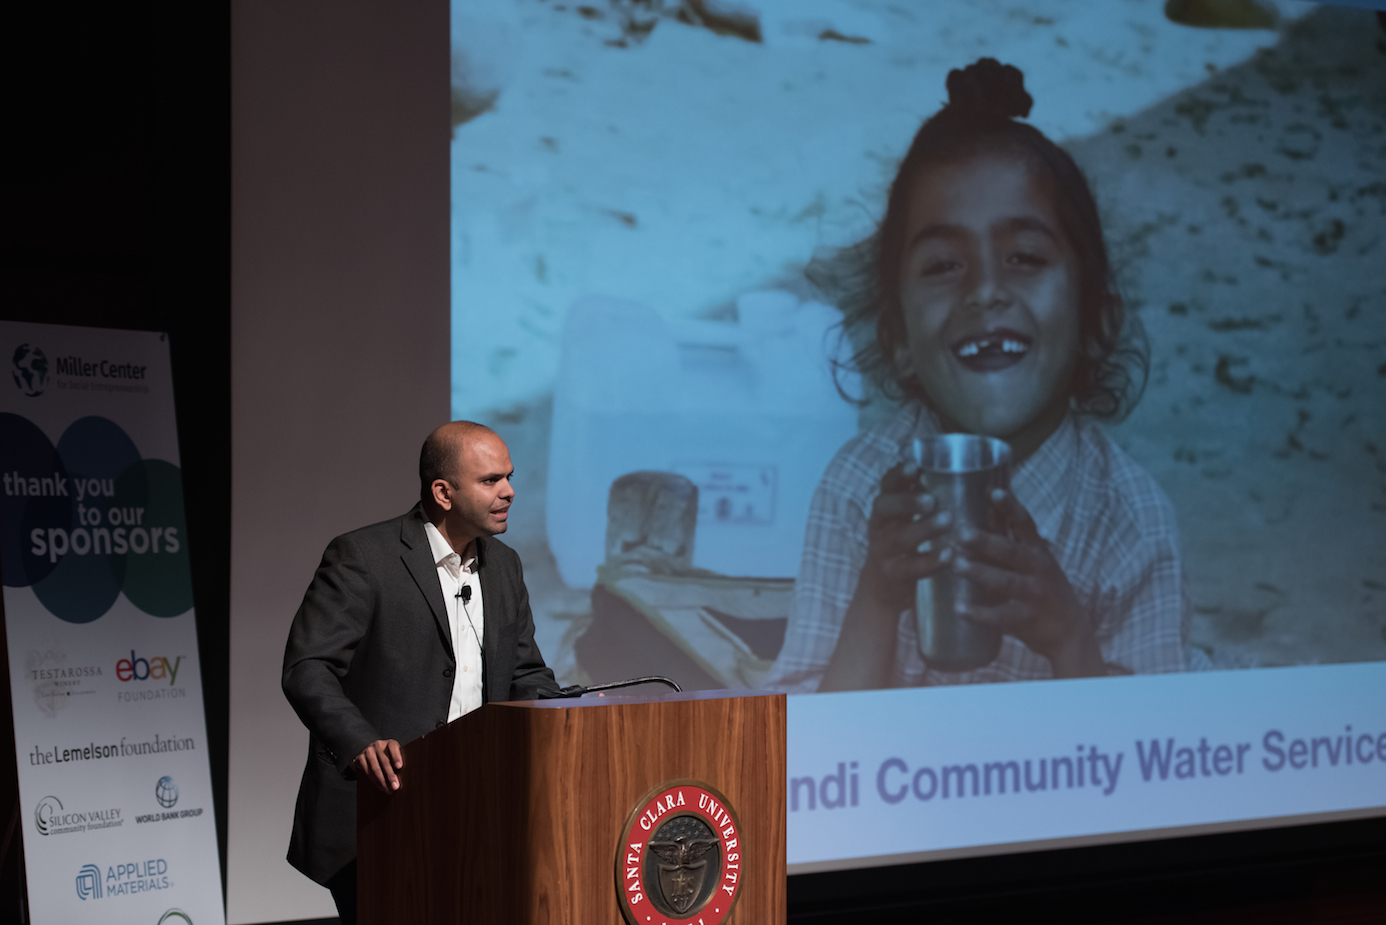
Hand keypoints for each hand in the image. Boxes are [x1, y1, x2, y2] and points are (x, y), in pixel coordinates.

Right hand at [354, 739, 403, 791]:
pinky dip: (374, 781)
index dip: (396, 756)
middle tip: (395, 786)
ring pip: (375, 768)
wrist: (370, 753)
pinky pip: (367, 771)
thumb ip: (399, 762)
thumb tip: (407, 775)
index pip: (393, 747)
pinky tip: (380, 787)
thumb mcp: (395, 755)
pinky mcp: (360, 758)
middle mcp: (378, 745)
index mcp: (390, 743)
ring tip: (388, 790)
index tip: (399, 767)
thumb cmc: (388, 756)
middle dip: (390, 775)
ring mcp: (368, 751)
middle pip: (385, 761)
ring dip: (382, 781)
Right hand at [859, 460, 955, 610]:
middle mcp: (879, 527)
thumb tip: (953, 469)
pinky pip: (911, 568)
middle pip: (884, 509)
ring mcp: (884, 552)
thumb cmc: (903, 543)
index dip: (898, 476)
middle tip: (932, 499)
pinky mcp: (894, 575)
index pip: (886, 486)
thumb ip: (919, 499)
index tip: (914, 466)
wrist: (882, 586)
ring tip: (948, 520)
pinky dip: (931, 561)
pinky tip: (949, 555)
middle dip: (907, 501)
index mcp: (885, 509)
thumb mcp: (904, 519)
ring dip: (924, 528)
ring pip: (900, 538)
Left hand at [952, 489, 1103, 677]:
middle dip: (987, 542)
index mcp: (1038, 552)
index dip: (1011, 508)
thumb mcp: (1035, 562)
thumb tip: (980, 514)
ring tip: (957, 565)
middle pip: (1012, 552)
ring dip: (981, 573)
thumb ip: (1012, 543)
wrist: (1071, 632)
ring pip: (1006, 582)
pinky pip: (1001, 616)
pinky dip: (980, 614)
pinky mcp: (1027, 620)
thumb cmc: (1044, 589)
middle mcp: (1038, 570)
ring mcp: (1034, 595)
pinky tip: (960, 608)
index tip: (994, 492)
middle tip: (961, 534)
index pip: (1025, 525)